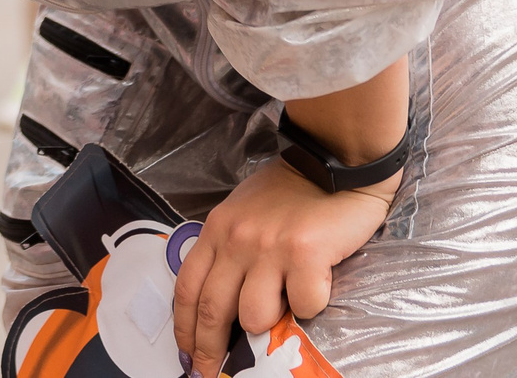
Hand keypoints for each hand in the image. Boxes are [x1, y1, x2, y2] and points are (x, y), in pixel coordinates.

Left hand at [171, 160, 393, 376]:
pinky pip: (304, 305)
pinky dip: (311, 304)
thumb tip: (224, 303)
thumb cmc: (290, 191)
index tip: (185, 353)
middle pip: (212, 309)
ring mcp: (269, 248)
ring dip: (269, 321)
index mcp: (217, 230)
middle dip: (208, 349)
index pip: (187, 288)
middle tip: (209, 372)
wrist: (333, 159)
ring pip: (255, 316)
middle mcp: (237, 240)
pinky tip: (318, 283)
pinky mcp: (305, 254)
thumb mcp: (243, 214)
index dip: (183, 327)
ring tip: (285, 301)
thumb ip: (230, 251)